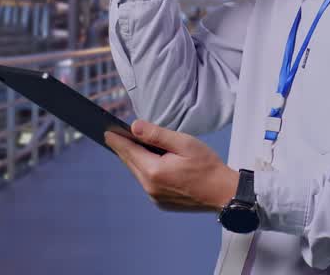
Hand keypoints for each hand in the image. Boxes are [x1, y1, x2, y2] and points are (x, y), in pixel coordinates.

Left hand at [106, 120, 239, 212]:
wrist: (223, 193)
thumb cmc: (207, 166)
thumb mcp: (183, 143)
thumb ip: (156, 134)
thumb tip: (134, 127)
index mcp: (154, 171)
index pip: (128, 151)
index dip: (117, 140)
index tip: (106, 132)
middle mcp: (150, 187)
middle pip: (131, 163)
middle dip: (124, 148)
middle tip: (116, 135)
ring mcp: (155, 197)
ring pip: (138, 173)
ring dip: (136, 160)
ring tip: (135, 146)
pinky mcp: (161, 202)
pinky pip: (147, 183)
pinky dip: (146, 171)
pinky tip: (152, 162)